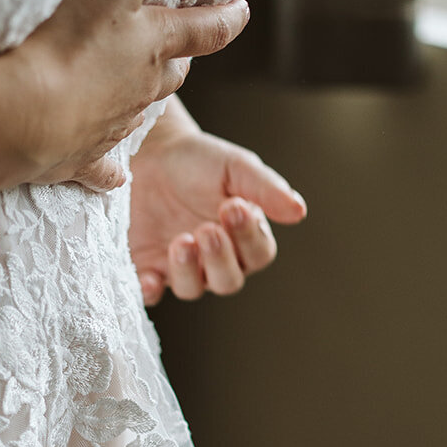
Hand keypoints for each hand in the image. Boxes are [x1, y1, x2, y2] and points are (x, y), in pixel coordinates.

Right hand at [19, 0, 250, 187]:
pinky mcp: (79, 160)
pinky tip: (115, 174)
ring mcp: (112, 128)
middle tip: (177, 47)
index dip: (228, 17)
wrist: (21, 118)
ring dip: (142, 98)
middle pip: (173, 73)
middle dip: (178, 58)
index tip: (241, 10)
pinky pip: (103, 167)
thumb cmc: (69, 39)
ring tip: (133, 87)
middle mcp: (142, 90)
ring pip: (139, 112)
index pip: (207, 29)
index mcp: (156, 46)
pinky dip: (112, 168)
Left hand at [126, 99, 305, 305]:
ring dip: (188, 270)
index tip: (234, 207)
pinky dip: (151, 291)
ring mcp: (181, 266)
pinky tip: (150, 278)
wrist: (149, 152)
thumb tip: (299, 211)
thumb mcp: (236, 167)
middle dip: (220, 259)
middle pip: (228, 280)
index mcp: (243, 235)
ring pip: (192, 288)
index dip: (249, 237)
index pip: (258, 253)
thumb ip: (267, 189)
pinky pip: (151, 294)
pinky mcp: (147, 267)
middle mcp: (214, 258)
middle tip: (208, 229)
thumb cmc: (198, 161)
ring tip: (182, 240)